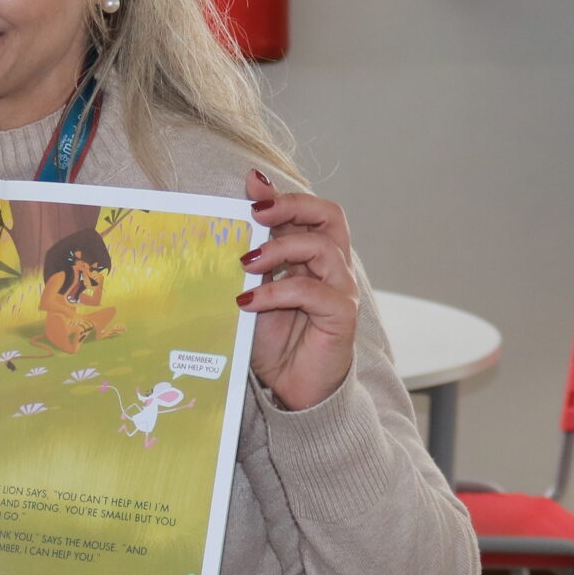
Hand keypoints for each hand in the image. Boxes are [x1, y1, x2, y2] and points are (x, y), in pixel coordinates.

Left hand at [239, 170, 360, 411]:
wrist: (291, 389)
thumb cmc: (275, 342)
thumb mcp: (254, 292)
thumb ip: (251, 260)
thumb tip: (231, 225)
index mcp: (312, 256)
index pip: (308, 212)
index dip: (282, 195)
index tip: (251, 185)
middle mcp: (332, 267)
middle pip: (328, 216)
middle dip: (290, 206)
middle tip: (255, 214)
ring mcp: (340, 289)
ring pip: (321, 248)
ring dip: (279, 250)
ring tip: (246, 264)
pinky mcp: (342, 315)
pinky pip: (313, 291)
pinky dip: (277, 291)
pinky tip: (249, 301)